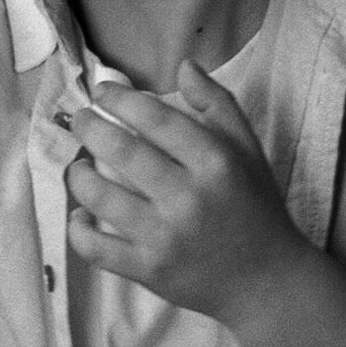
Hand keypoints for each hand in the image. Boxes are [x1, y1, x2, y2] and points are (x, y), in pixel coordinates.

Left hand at [66, 62, 308, 332]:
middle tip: (80, 120)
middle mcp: (189, 198)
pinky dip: (78, 229)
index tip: (102, 92)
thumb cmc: (255, 207)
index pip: (155, 119)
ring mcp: (165, 237)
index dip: (120, 99)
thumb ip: (217, 104)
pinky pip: (96, 248)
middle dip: (89, 128)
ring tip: (78, 166)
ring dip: (78, 175)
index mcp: (215, 163)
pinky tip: (80, 215)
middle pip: (121, 152)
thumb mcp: (248, 150)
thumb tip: (183, 64)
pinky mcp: (148, 270)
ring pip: (100, 197)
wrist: (268, 282)